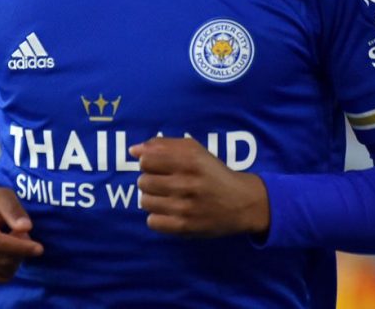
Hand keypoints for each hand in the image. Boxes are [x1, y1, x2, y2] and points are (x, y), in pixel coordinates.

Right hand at [0, 182, 43, 282]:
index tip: (39, 248)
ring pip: (0, 272)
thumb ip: (13, 209)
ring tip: (11, 240)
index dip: (20, 248)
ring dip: (14, 260)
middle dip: (20, 252)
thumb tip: (26, 227)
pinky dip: (6, 268)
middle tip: (23, 235)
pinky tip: (3, 252)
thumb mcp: (1, 194)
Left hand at [129, 137, 269, 237]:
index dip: (148, 163)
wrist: (241, 202)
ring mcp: (185, 207)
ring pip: (145, 202)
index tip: (158, 166)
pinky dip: (157, 217)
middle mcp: (187, 183)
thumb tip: (133, 150)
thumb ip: (163, 145)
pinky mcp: (185, 227)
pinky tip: (169, 211)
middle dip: (150, 180)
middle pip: (143, 181)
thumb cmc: (213, 172)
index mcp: (190, 160)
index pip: (147, 160)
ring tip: (166, 197)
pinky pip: (152, 222)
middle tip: (164, 182)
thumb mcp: (194, 150)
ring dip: (152, 198)